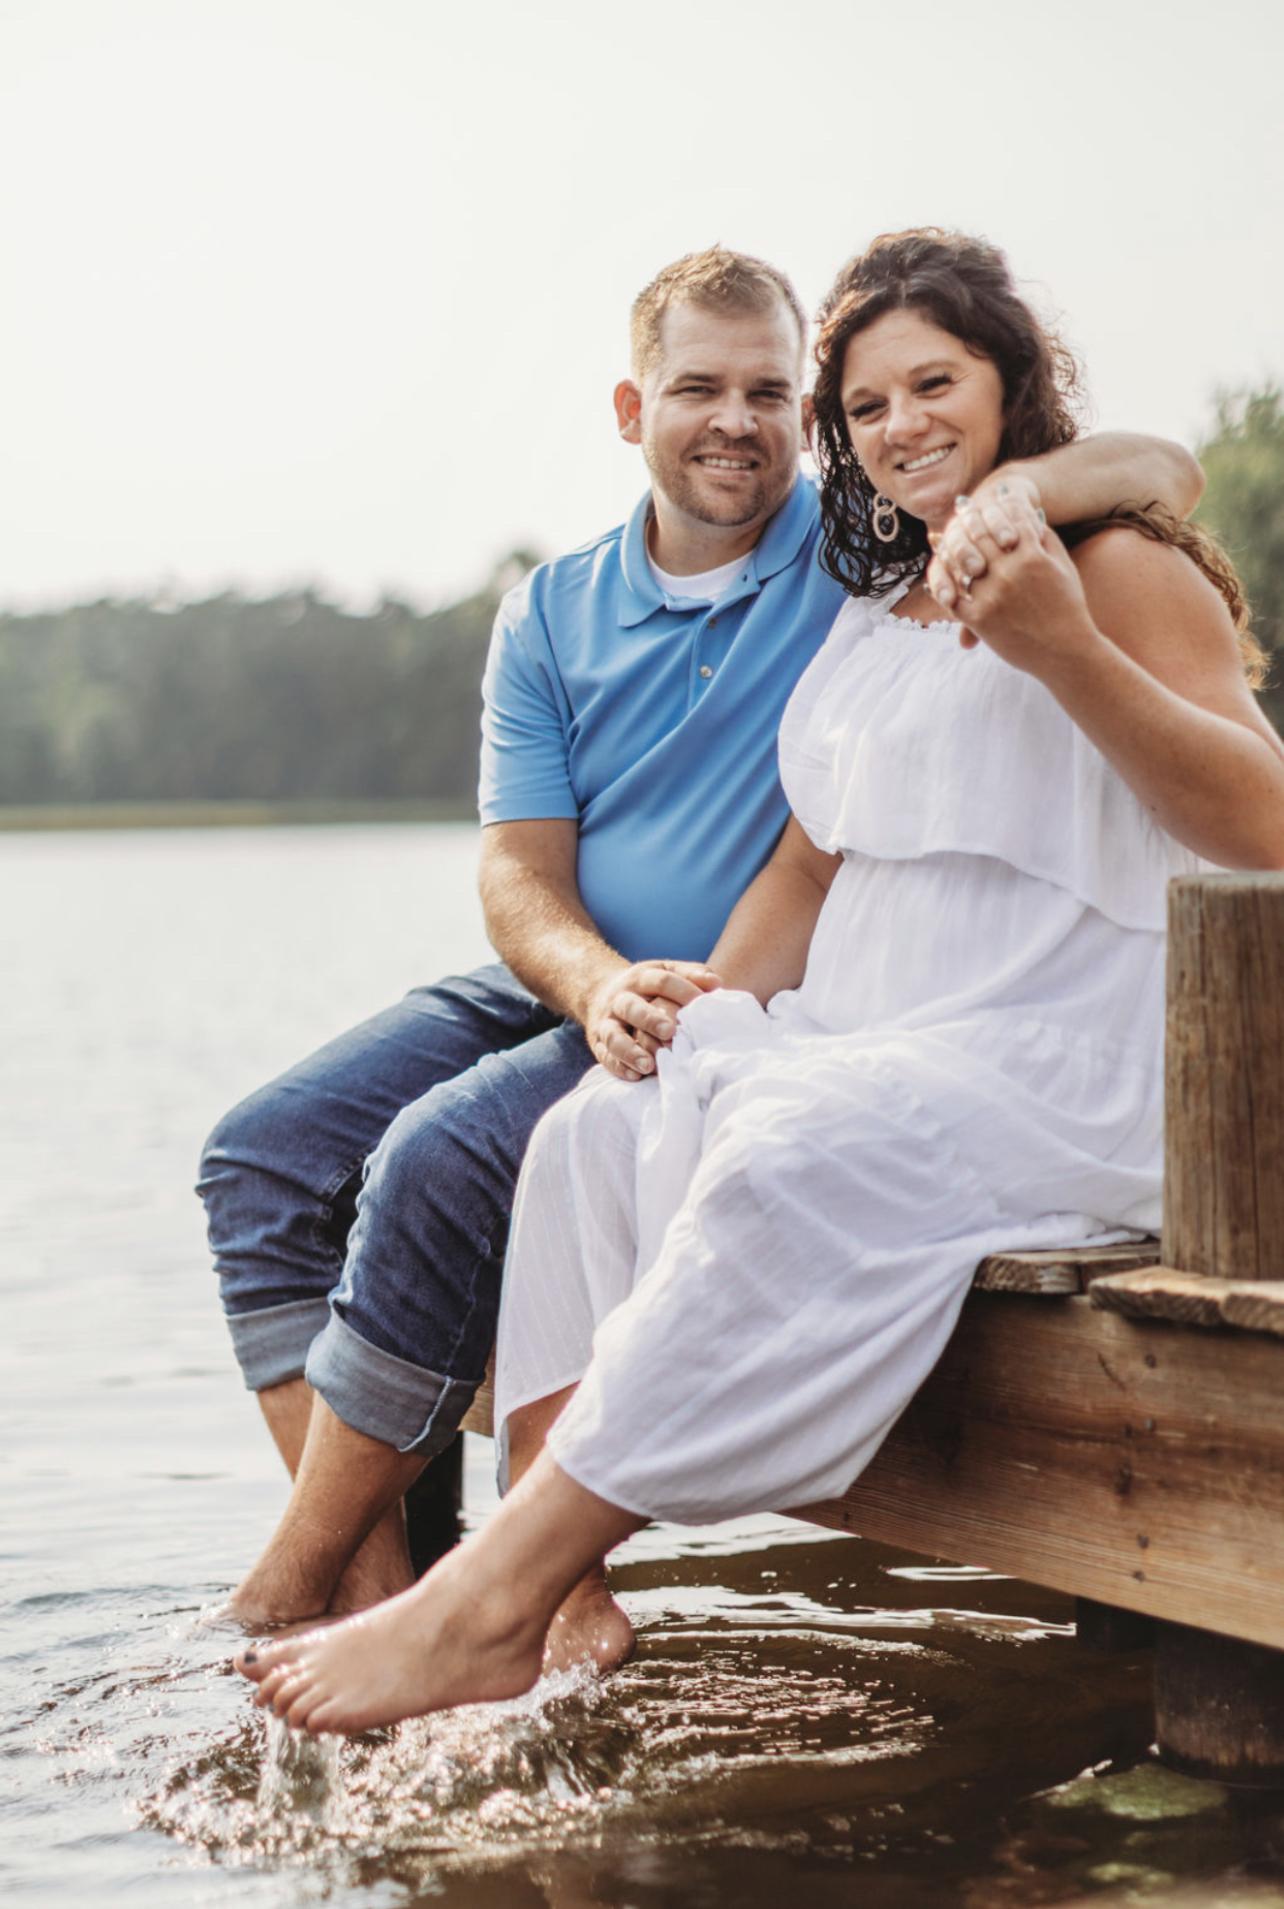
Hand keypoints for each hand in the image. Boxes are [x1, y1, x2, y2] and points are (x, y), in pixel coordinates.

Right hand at [583, 959, 721, 1081]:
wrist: (599, 993)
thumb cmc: (647, 988)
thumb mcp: (665, 973)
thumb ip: (691, 975)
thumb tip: (717, 984)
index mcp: (640, 978)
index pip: (660, 981)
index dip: (682, 991)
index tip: (702, 1004)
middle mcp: (620, 998)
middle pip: (632, 1007)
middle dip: (650, 1019)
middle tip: (671, 1031)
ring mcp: (606, 1022)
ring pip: (614, 1035)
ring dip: (630, 1051)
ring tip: (650, 1065)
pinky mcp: (598, 1043)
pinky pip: (605, 1056)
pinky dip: (619, 1066)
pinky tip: (636, 1076)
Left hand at [926, 483, 1096, 676]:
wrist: (1066, 651)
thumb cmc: (1068, 607)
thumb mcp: (1063, 567)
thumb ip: (1045, 540)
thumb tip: (1030, 515)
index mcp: (1032, 557)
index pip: (1009, 520)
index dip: (1001, 505)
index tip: (994, 496)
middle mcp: (1010, 573)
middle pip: (980, 537)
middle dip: (972, 520)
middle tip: (963, 509)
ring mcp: (992, 596)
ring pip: (963, 563)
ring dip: (954, 549)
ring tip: (946, 537)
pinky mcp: (980, 620)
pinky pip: (953, 597)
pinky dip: (945, 587)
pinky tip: (943, 579)